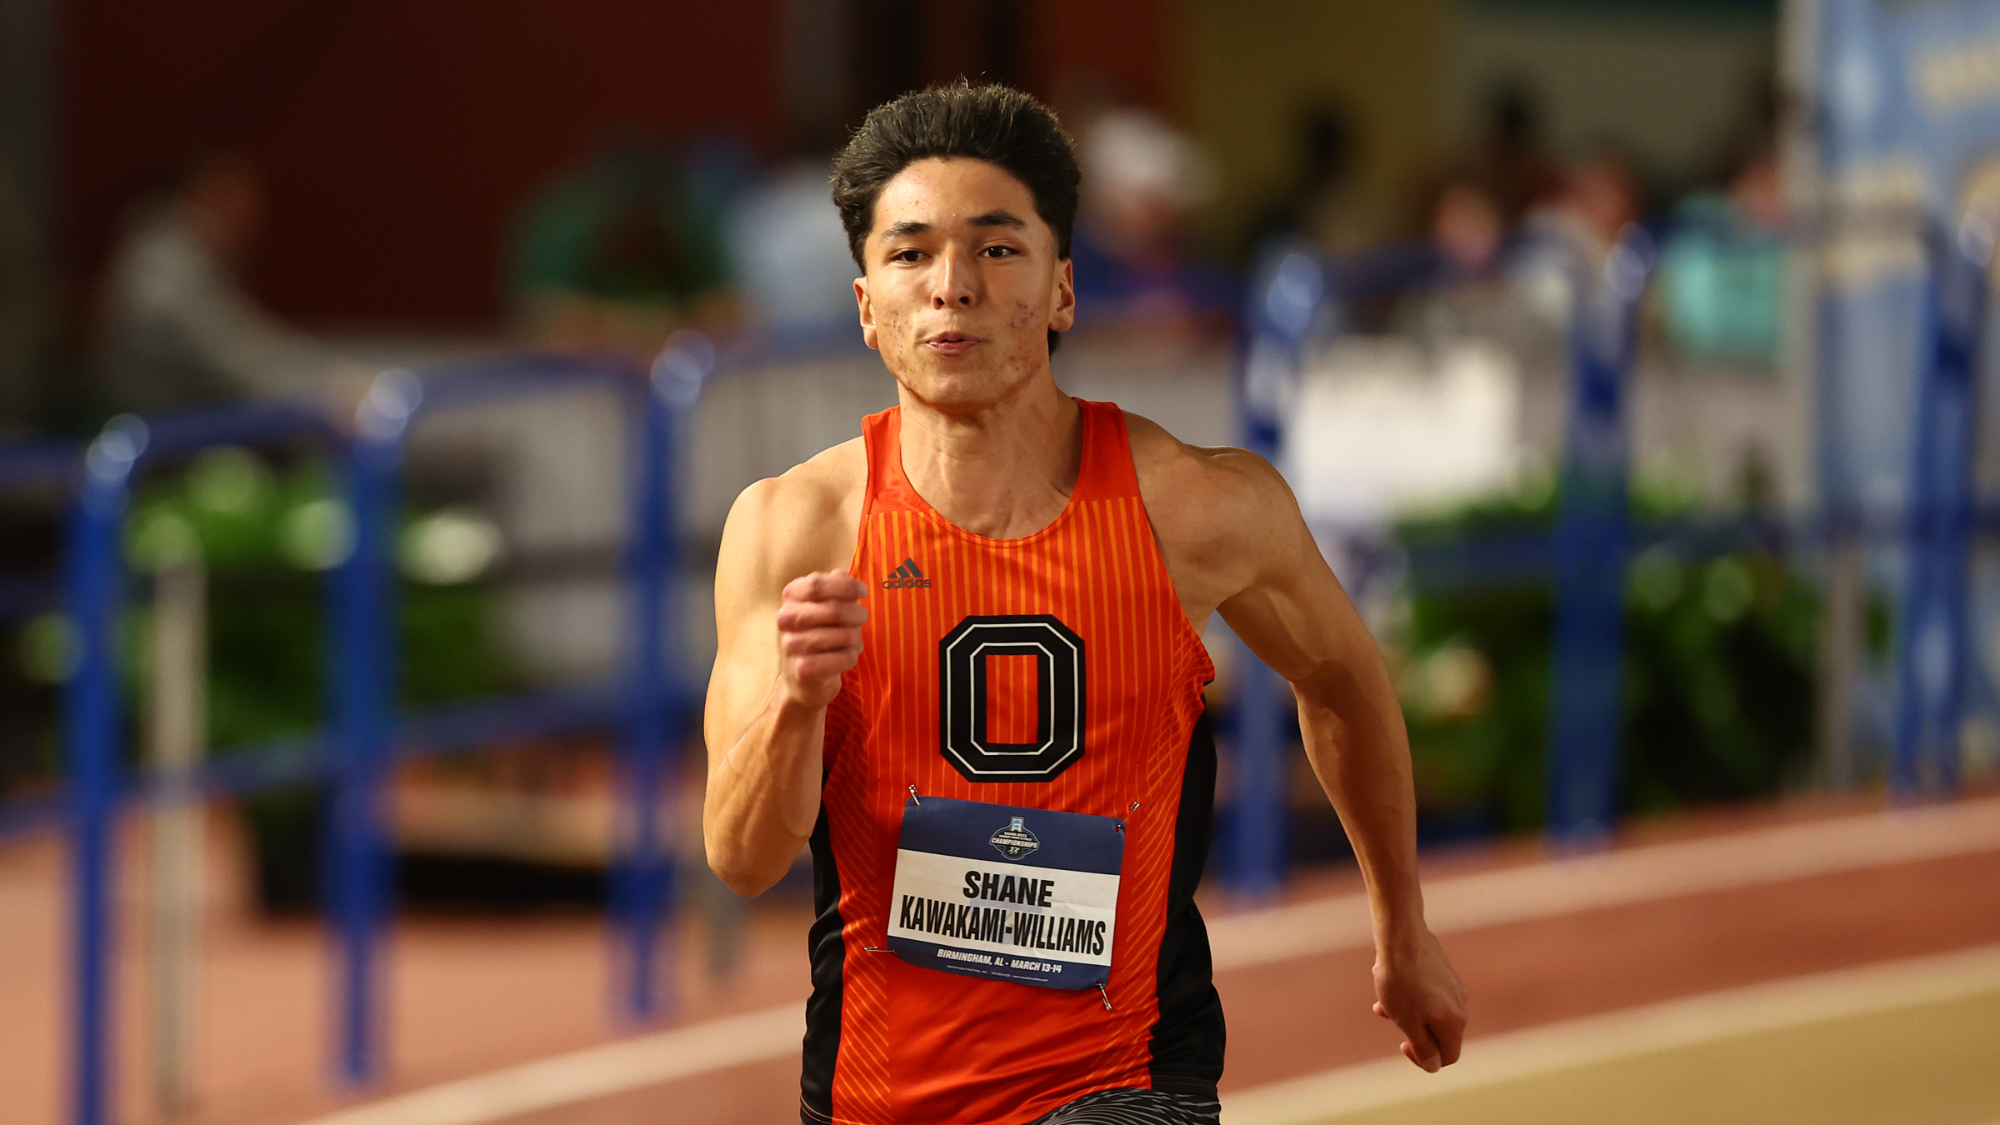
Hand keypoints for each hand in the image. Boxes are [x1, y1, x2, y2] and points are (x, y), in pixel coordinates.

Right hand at [775, 571, 867, 708]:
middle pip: (834, 609)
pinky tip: (845, 656)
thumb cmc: (819, 633)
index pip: (817, 584)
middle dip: (858, 614)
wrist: (803, 678)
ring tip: (852, 641)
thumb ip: (835, 586)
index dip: (846, 586)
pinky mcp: (803, 670)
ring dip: (856, 637)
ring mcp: (791, 645)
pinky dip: (852, 656)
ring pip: (844, 635)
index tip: (862, 591)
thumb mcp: (824, 604)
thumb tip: (841, 574)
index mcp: (791, 596)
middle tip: (862, 618)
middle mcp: (786, 618)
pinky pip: (845, 658)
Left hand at [1371, 927, 1467, 1072]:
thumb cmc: (1401, 981)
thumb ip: (1423, 1047)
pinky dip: (1411, 993)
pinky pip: (1429, 990)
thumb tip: (1433, 1065)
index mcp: (1455, 1022)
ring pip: (1430, 1008)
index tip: (1403, 1045)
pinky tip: (1389, 981)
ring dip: (1407, 1010)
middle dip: (1412, 1029)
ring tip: (1383, 999)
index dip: (1426, 1059)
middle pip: (1438, 1031)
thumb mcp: (1408, 1023)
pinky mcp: (1444, 968)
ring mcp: (1454, 984)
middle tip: (1388, 1016)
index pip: (1449, 1055)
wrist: (1401, 936)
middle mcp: (1460, 1004)